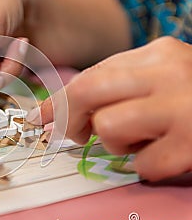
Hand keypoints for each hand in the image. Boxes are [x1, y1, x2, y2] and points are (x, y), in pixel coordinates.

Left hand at [30, 37, 191, 180]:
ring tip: (141, 141)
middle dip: (67, 117)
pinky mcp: (191, 142)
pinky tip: (165, 154)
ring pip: (107, 125)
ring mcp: (180, 106)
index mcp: (157, 54)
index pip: (90, 75)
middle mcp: (166, 73)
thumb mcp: (164, 76)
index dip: (59, 100)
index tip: (41, 116)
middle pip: (86, 92)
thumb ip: (121, 85)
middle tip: (74, 134)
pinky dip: (147, 166)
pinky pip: (142, 163)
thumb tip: (68, 110)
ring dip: (116, 143)